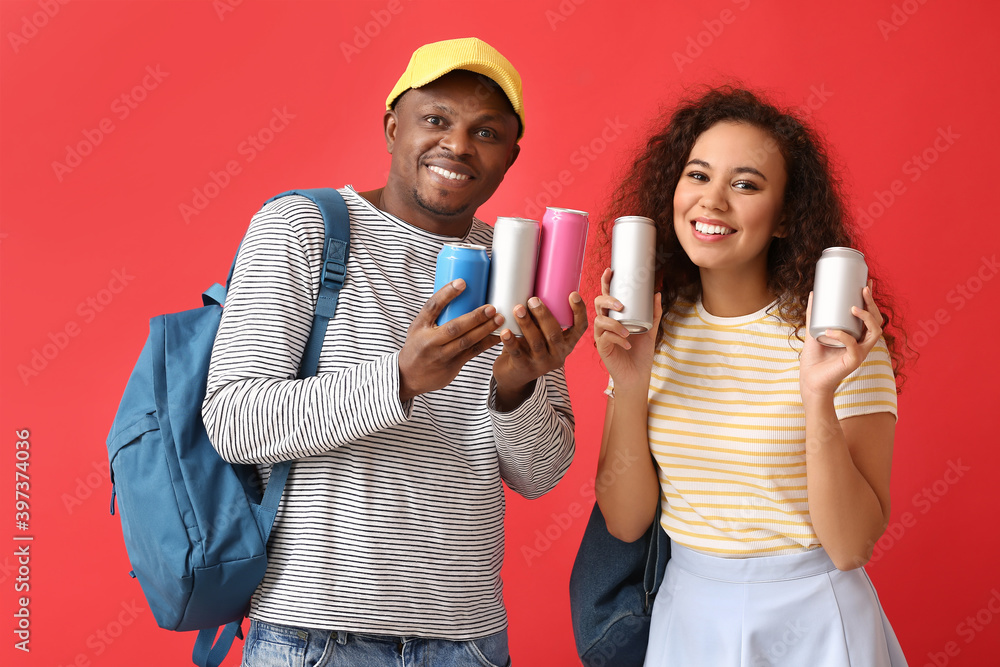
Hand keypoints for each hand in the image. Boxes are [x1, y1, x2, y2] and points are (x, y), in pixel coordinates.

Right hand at [398, 279, 502, 401]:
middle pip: (454, 327)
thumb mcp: (418, 327)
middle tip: (491, 308)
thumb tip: (460, 291)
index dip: (446, 294)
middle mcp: (429, 341)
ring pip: (466, 342)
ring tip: (499, 319)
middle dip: (475, 317)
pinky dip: (486, 344)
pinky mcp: (452, 365)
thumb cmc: (417, 345)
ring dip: (485, 330)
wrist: (408, 376)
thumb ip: (436, 314)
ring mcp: (441, 355)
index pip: (432, 307)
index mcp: (419, 326)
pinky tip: (498, 336)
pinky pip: (472, 353)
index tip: (462, 282)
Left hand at [491, 291, 588, 409]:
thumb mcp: (541, 334)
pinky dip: (510, 341)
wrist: (515, 375)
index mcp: (567, 343)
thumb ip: (540, 317)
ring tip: (518, 309)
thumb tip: (530, 279)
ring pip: (536, 343)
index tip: (573, 294)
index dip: (579, 312)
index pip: (580, 328)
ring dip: (527, 324)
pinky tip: (504, 331)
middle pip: (554, 334)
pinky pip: (517, 354)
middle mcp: (558, 354)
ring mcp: (541, 364)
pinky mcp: (524, 368)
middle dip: (544, 315)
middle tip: (533, 299)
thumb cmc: (528, 346)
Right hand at [594, 268, 660, 391]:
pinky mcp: (601, 347)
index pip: (607, 295)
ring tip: (628, 332)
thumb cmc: (641, 353)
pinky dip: (617, 339)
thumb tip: (657, 294)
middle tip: (621, 306)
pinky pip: (604, 337)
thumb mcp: (650, 330)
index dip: (606, 282)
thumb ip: (653, 313)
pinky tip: (627, 344)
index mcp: (615, 316)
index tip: (610, 271)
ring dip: (615, 324)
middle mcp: (606, 323)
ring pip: (600, 321)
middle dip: (608, 301)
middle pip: (598, 303)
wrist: (637, 375)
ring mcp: (602, 335)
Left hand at [800, 281, 883, 399]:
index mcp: (857, 335)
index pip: (871, 315)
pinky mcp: (853, 361)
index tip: (866, 283)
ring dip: (867, 317)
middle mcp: (862, 343)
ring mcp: (860, 352)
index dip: (871, 300)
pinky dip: (843, 336)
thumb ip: (813, 314)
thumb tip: (812, 293)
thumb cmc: (814, 357)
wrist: (809, 378)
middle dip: (872, 304)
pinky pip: (854, 345)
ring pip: (875, 332)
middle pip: (877, 320)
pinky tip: (831, 330)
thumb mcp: (813, 330)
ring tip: (853, 308)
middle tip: (863, 290)